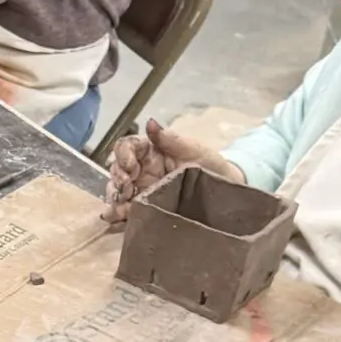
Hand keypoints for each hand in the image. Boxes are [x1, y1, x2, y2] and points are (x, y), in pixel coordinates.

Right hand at [101, 119, 234, 223]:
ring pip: (116, 191)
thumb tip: (150, 122)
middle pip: (117, 170)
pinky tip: (116, 219)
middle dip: (116, 179)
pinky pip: (124, 211)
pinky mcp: (143, 210)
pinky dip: (116, 215)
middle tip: (126, 190)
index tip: (130, 167)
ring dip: (113, 198)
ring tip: (119, 209)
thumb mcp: (195, 151)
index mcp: (151, 152)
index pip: (127, 147)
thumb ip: (171, 139)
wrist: (226, 196)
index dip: (123, 155)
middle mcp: (142, 170)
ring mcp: (141, 191)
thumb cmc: (212, 168)